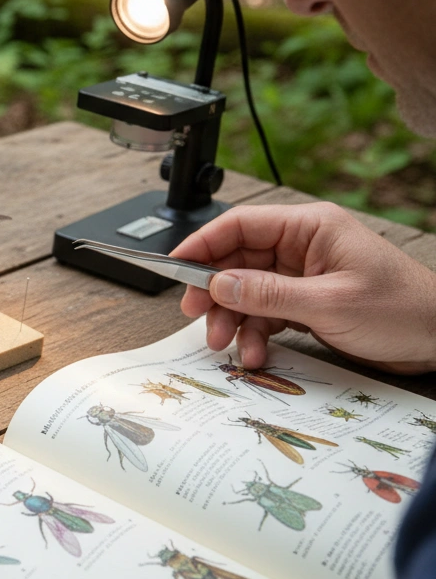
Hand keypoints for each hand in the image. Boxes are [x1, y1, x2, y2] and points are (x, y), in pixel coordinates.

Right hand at [170, 202, 435, 374]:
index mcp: (310, 227)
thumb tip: (219, 285)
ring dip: (232, 319)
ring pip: (246, 290)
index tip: (175, 267)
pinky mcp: (306, 301)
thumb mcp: (329, 303)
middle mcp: (303, 246)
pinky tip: (255, 353)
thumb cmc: (402, 310)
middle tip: (197, 315)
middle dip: (215, 291)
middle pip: (237, 260)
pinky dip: (254, 333)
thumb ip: (268, 294)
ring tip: (226, 344)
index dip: (203, 244)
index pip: (241, 224)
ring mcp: (303, 275)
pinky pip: (265, 313)